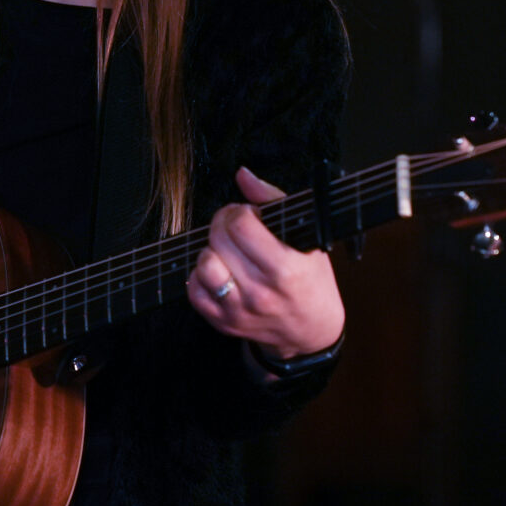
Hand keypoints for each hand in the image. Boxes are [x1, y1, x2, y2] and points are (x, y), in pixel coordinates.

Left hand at [185, 167, 345, 365]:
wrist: (311, 331)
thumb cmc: (311, 280)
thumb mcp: (306, 238)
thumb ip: (273, 201)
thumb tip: (243, 175)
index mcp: (284, 269)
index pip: (241, 225)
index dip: (239, 211)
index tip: (248, 213)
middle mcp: (260, 292)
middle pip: (219, 240)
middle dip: (224, 223)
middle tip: (236, 225)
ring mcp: (239, 310)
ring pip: (204, 264)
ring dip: (212, 249)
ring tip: (227, 250)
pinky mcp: (223, 323)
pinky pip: (194, 291)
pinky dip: (200, 276)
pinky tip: (220, 270)